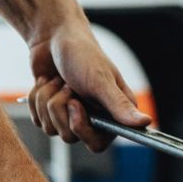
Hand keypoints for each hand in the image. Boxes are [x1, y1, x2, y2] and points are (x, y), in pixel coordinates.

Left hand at [28, 18, 149, 150]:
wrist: (53, 37)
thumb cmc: (82, 54)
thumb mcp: (101, 81)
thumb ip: (120, 106)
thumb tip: (145, 123)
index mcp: (112, 111)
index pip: (97, 144)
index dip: (83, 129)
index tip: (75, 105)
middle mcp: (92, 116)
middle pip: (69, 137)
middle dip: (61, 109)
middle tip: (67, 86)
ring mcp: (70, 115)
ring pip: (50, 129)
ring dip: (47, 101)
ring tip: (58, 80)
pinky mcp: (51, 112)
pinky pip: (37, 120)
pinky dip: (37, 98)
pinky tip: (46, 82)